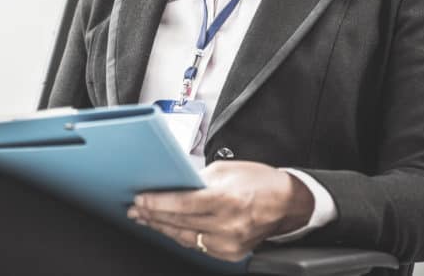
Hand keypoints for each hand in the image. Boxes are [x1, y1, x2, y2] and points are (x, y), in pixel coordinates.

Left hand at [126, 161, 313, 261]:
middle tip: (135, 209)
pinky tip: (168, 228)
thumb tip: (172, 185)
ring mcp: (230, 243)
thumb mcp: (226, 170)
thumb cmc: (259, 181)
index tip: (140, 199)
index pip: (183, 204)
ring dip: (162, 227)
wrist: (288, 203)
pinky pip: (199, 246)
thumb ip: (198, 179)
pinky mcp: (231, 253)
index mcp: (227, 199)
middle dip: (153, 215)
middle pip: (180, 222)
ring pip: (185, 237)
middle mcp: (228, 225)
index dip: (158, 202)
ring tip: (146, 219)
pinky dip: (181, 236)